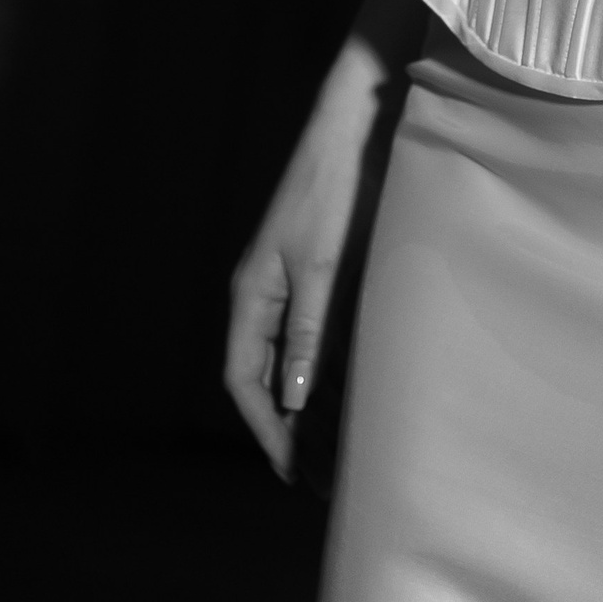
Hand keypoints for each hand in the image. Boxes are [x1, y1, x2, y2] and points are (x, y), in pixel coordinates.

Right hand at [224, 43, 397, 481]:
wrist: (358, 124)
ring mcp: (294, 282)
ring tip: (343, 451)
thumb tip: (292, 398)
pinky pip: (319, 335)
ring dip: (315, 404)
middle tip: (322, 477)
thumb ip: (307, 331)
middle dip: (291, 428)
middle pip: (268, 377)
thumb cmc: (336, 188)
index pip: (244, 379)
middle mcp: (266, 294)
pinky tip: (358, 395)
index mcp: (252, 295)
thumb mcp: (321, 265)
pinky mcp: (323, 270)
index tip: (292, 470)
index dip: (266, 428)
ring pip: (295, 360)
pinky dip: (332, 370)